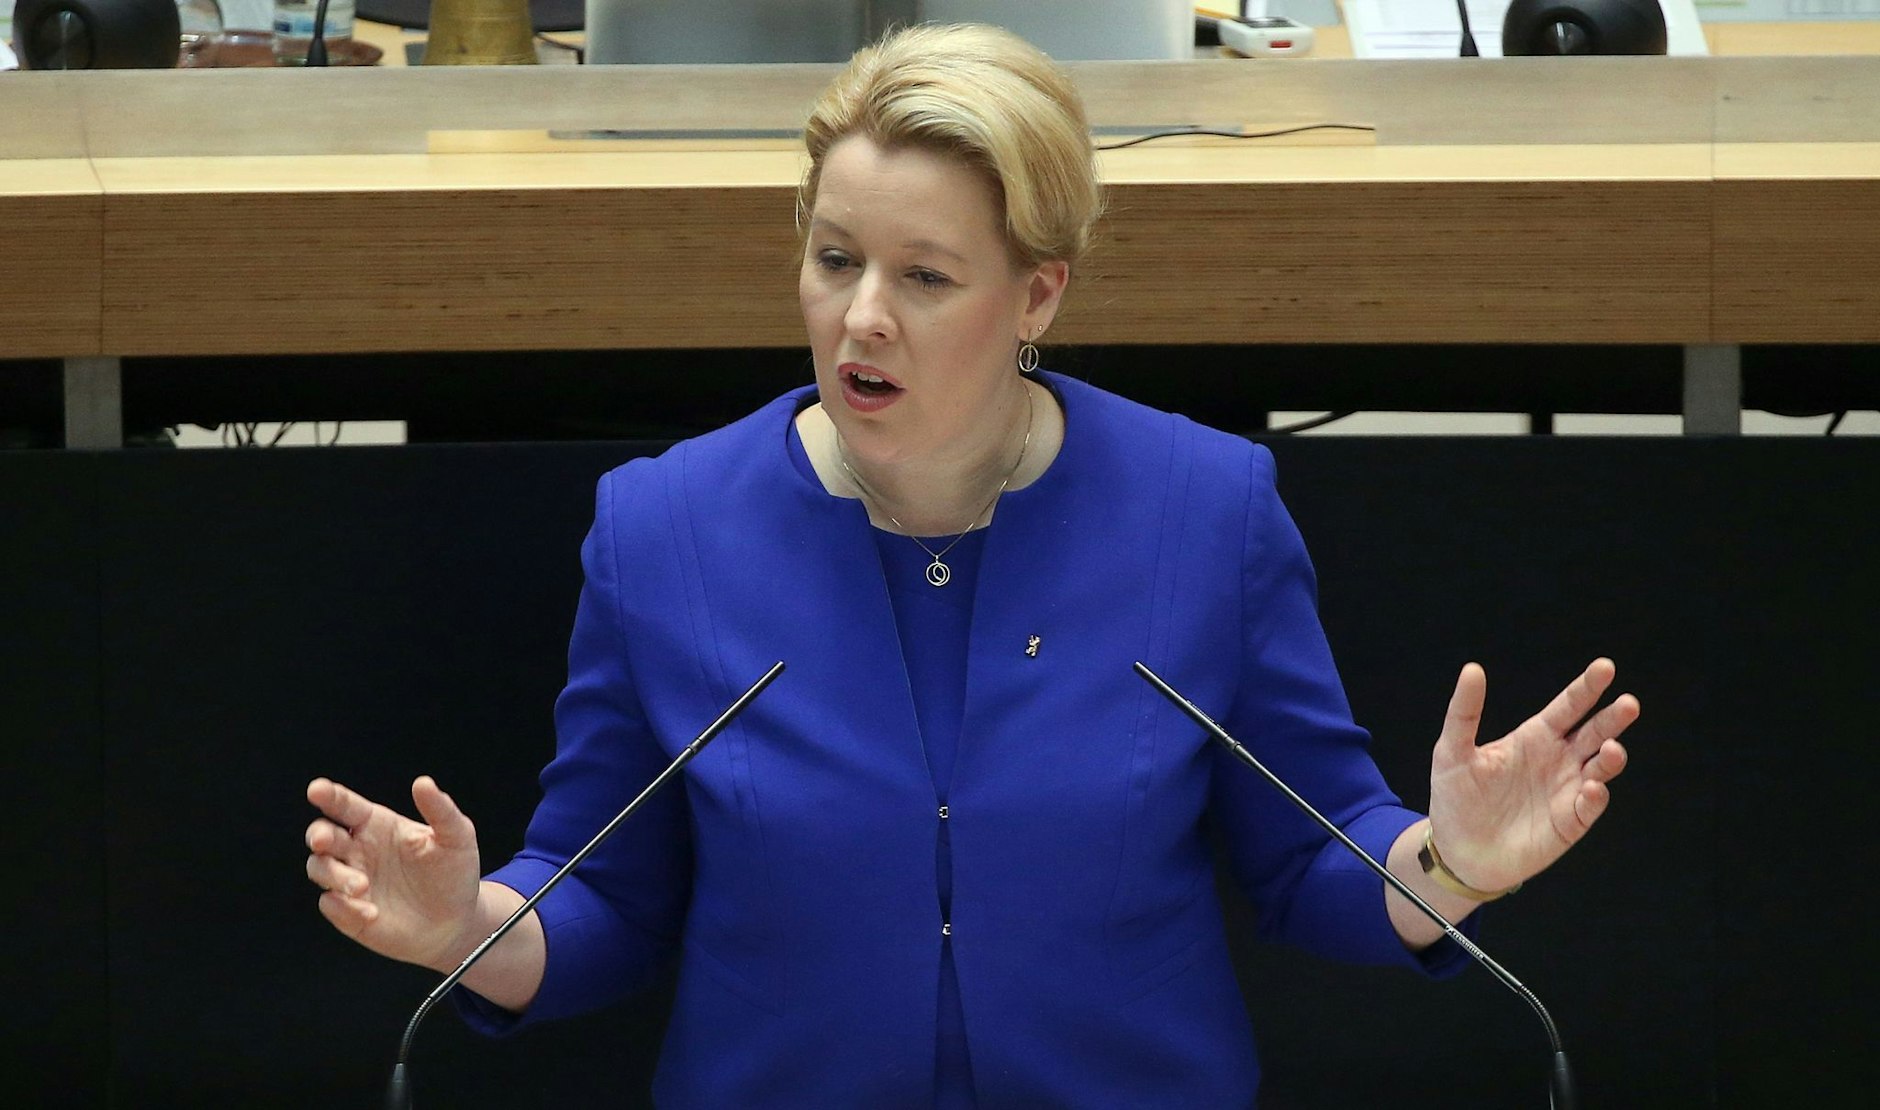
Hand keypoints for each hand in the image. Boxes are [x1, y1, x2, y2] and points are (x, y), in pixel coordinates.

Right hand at [304, 776, 483, 970]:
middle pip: (321, 834)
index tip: (316, 790)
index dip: (329, 795)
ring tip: (363, 887)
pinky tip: (370, 912)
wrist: (456, 921)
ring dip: (333, 875)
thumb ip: (440, 809)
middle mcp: (358, 849)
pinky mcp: (349, 911)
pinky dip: (343, 907)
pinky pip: (330, 904)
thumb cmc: (453, 873)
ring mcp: (350, 880)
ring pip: (319, 868)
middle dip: (317, 835)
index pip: (346, 805)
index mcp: (377, 824)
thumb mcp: (456, 836)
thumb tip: (423, 782)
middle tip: (325, 841)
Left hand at [1425, 659, 1636, 892]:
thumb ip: (1464, 712)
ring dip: (1610, 757)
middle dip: (1613, 718)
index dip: (1587, 687)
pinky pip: (1589, 807)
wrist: (1458, 851)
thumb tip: (1472, 668)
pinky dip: (1595, 797)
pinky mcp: (1569, 823)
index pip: (1568, 706)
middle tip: (1628, 703)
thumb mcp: (1453, 751)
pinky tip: (1592, 788)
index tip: (1605, 667)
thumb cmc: (1456, 797)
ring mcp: (1567, 791)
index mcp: (1536, 737)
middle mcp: (1559, 760)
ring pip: (1600, 768)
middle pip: (1594, 732)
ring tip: (1611, 748)